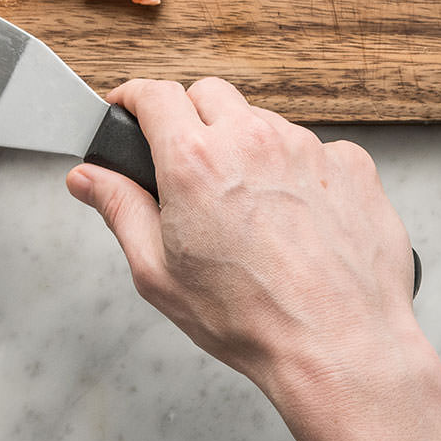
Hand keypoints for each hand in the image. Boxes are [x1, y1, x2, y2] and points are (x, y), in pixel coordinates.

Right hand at [69, 78, 440, 440]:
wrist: (339, 346)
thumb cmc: (251, 321)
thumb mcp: (159, 274)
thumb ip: (120, 210)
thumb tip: (88, 178)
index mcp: (195, 162)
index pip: (155, 94)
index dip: (133, 97)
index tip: (129, 108)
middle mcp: (252, 140)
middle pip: (209, 95)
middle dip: (191, 119)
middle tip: (189, 168)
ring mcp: (307, 147)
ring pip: (263, 123)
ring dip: (248, 149)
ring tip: (252, 211)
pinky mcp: (351, 164)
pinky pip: (314, 150)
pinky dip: (299, 173)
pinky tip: (299, 222)